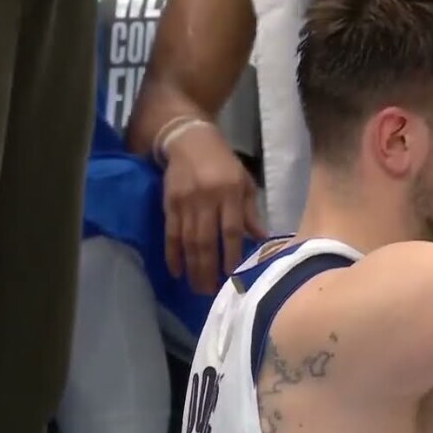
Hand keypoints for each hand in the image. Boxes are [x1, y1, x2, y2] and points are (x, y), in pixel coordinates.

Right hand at [162, 123, 265, 293]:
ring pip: (188, 241)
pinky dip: (172, 254)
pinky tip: (177, 272)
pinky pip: (171, 233)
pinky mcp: (169, 204)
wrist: (190, 140)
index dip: (232, 253)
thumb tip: (262, 239)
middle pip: (207, 240)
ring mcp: (186, 202)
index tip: (233, 274)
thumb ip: (251, 211)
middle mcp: (207, 199)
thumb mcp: (244, 182)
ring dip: (193, 267)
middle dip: (209, 269)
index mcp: (229, 192)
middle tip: (211, 292)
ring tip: (197, 288)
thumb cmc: (224, 163)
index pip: (231, 229)